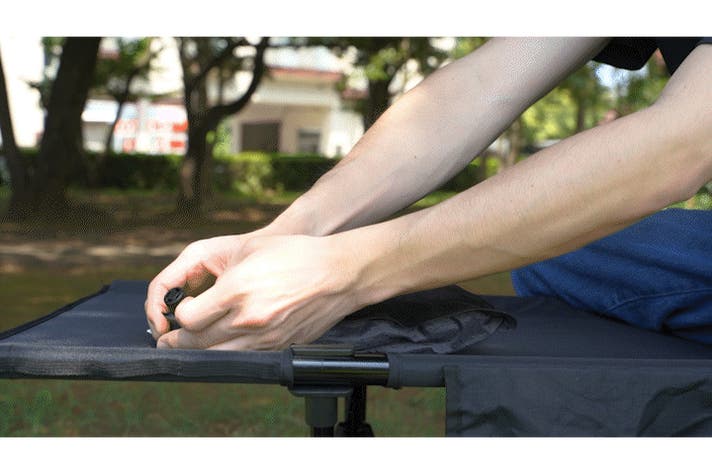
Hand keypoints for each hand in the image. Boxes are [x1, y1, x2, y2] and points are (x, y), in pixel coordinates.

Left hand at [150, 234, 361, 350]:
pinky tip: (221, 344)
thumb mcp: (248, 250)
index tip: (179, 309)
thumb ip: (216, 275)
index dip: (177, 315)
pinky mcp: (277, 347)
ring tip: (189, 345)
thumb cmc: (295, 255)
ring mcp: (264, 337)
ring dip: (198, 352)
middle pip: (196, 342)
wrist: (338, 274)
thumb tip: (191, 298)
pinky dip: (225, 354)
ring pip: (216, 356)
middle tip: (168, 338)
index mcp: (236, 290)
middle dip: (177, 340)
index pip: (188, 317)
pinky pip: (241, 359)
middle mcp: (248, 318)